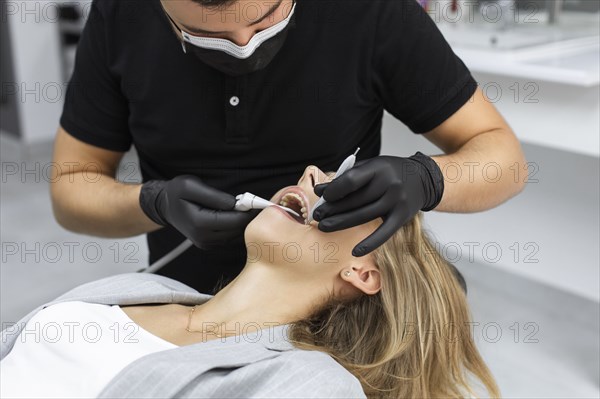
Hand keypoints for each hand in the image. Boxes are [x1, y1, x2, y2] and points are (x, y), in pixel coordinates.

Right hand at [139, 175, 258, 249]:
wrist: (166, 206)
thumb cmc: (176, 193)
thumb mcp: (190, 185)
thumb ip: (213, 196)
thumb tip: (234, 204)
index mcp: (199, 223)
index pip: (233, 221)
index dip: (248, 212)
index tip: (258, 202)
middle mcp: (203, 237)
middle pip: (237, 230)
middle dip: (248, 217)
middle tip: (255, 203)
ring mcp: (206, 243)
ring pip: (236, 236)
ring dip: (243, 222)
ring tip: (245, 207)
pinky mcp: (209, 244)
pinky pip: (230, 238)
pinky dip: (236, 227)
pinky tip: (236, 215)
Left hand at [312, 152, 443, 256]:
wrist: (423, 179)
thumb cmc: (390, 173)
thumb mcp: (370, 167)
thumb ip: (347, 177)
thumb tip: (320, 191)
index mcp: (379, 168)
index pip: (352, 180)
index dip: (335, 190)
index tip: (323, 197)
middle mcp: (390, 184)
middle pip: (356, 200)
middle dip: (333, 209)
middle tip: (317, 216)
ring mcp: (397, 201)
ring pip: (364, 216)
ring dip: (341, 223)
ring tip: (324, 227)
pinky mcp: (403, 217)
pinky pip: (384, 233)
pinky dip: (370, 243)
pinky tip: (355, 251)